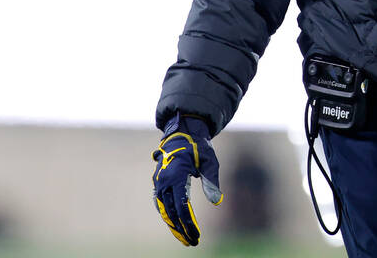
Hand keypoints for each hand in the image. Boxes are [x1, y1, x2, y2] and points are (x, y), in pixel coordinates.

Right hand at [151, 113, 223, 245]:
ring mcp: (159, 182)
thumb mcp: (209, 161)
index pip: (181, 204)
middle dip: (181, 228)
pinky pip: (162, 204)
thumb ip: (211, 181)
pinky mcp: (159, 183)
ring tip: (185, 239)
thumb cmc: (198, 147)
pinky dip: (169, 216)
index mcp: (175, 174)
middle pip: (171, 211)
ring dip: (173, 226)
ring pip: (164, 210)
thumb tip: (217, 202)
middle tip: (192, 242)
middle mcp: (163, 180)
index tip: (196, 234)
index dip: (188, 222)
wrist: (183, 133)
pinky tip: (177, 226)